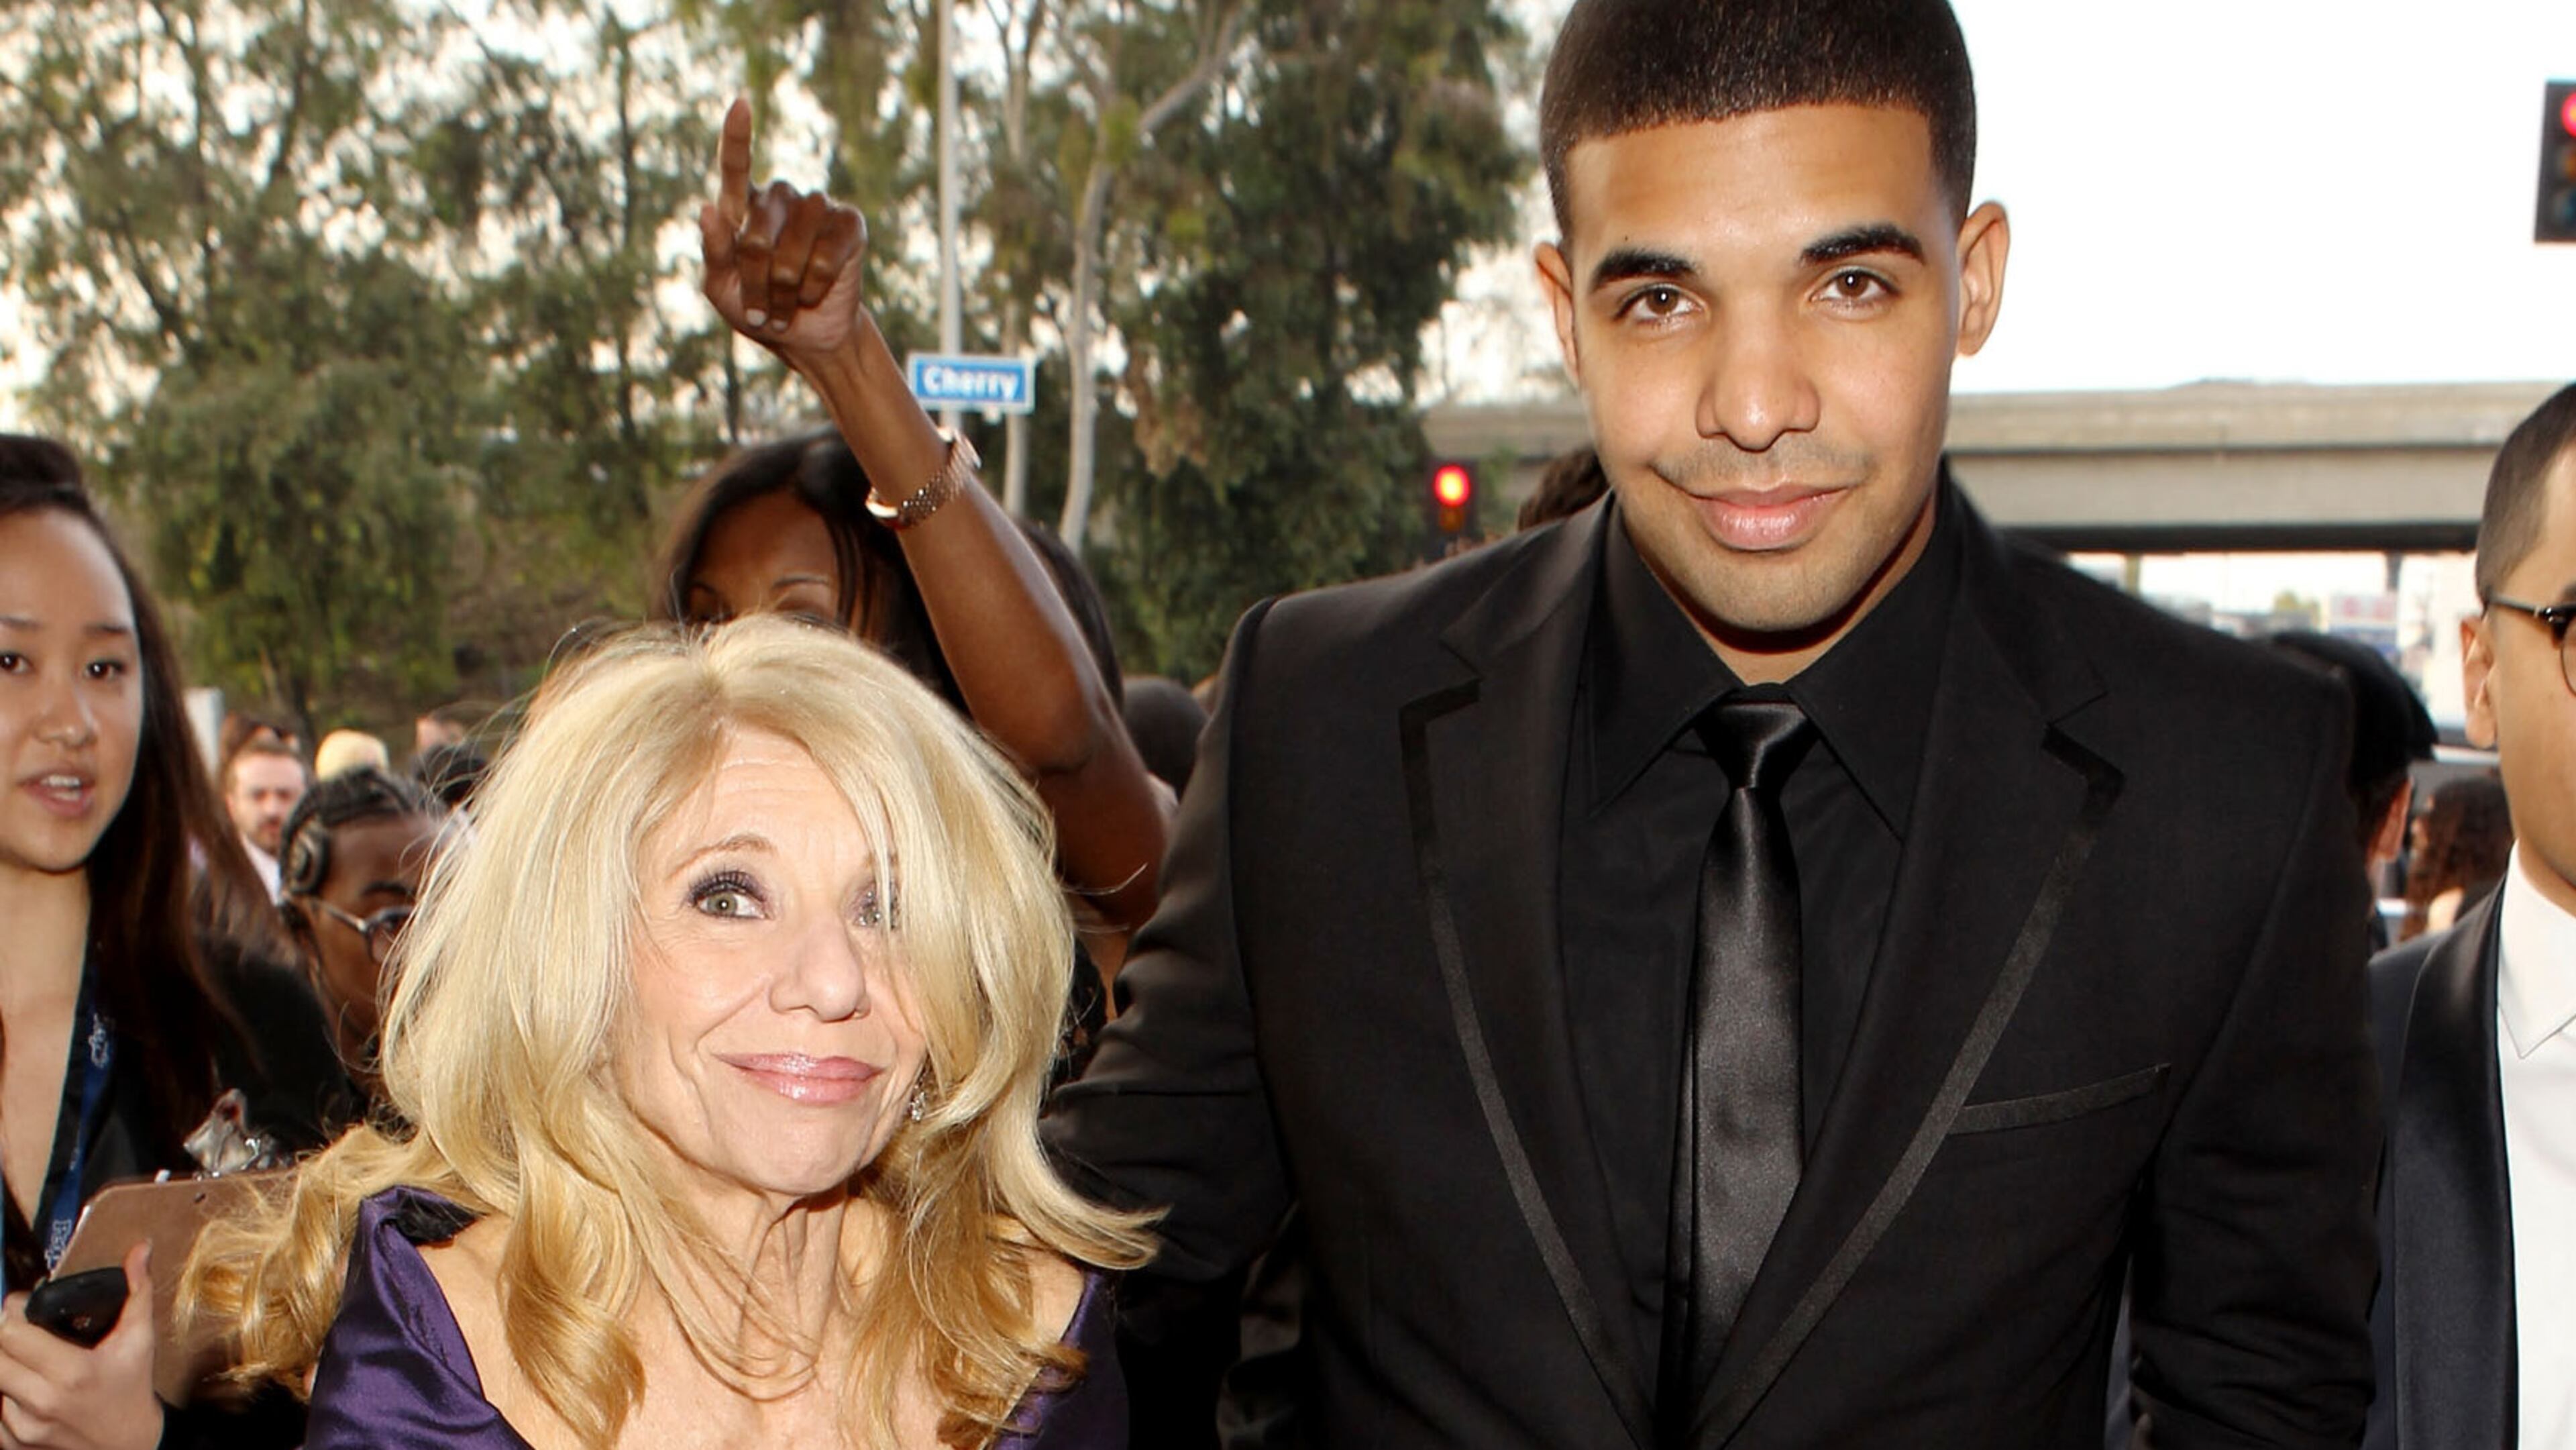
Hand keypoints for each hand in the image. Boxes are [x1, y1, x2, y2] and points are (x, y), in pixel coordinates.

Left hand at [0, 1244, 163, 1449]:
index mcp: (73, 1371)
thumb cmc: (132, 1388)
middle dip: (4, 1335)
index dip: (13, 1311)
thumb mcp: (140, 1339)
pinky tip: (23, 1386)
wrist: (130, 1446)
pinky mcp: (14, 1444)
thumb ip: (138, 1290)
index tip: (24, 1305)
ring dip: (4, 1364)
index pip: (12, 1332)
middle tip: (21, 1328)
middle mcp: (43, 1400)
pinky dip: (3, 1394)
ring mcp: (24, 1427)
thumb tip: (141, 1247)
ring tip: (26, 1358)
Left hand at [698, 97, 870, 368]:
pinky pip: (826, 256)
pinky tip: (814, 294)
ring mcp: (817, 208)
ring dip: (785, 289)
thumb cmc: (756, 309)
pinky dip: (815, 285)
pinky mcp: (849, 226)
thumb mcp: (720, 287)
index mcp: (743, 205)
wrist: (805, 339)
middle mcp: (781, 199)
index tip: (740, 103)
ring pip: (792, 248)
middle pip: (756, 233)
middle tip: (760, 313)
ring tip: (787, 307)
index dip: (737, 136)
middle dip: (755, 282)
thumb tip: (706, 208)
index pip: (736, 165)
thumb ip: (713, 251)